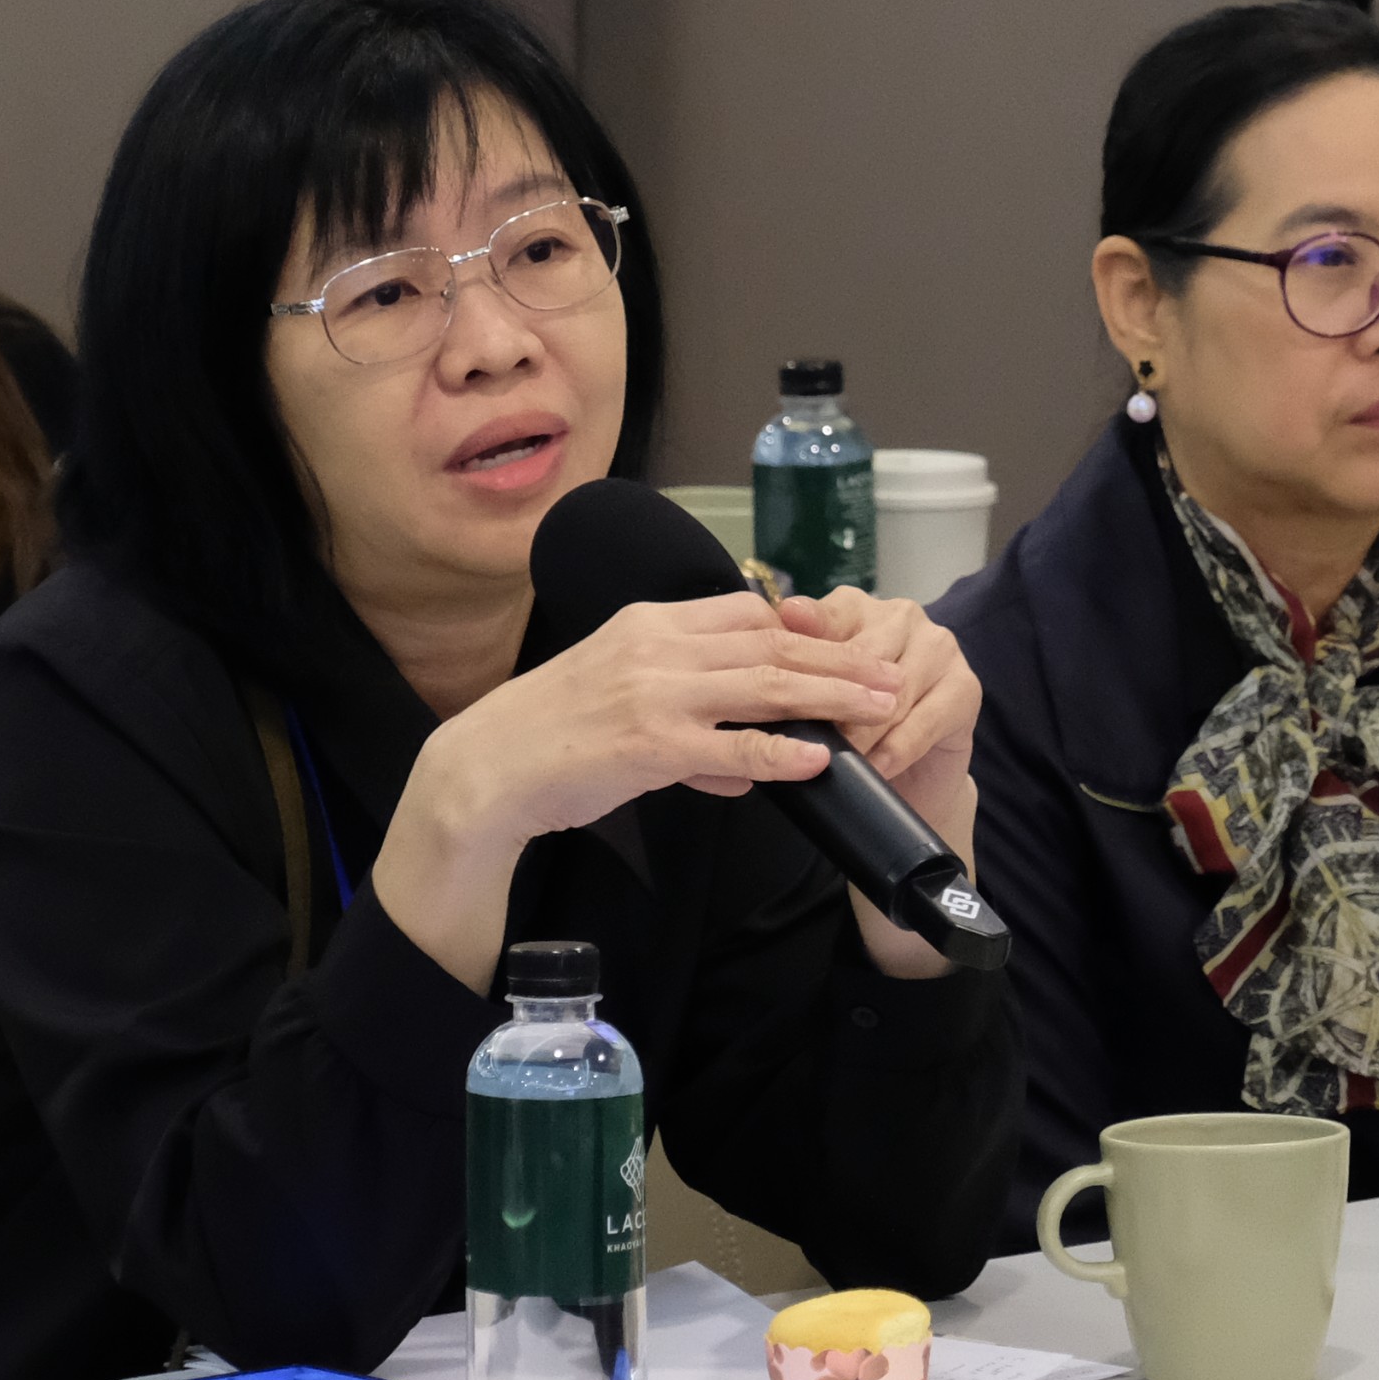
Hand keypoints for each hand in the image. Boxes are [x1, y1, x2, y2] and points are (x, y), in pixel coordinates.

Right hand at [369, 595, 910, 987]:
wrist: (488, 767)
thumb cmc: (551, 735)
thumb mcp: (617, 697)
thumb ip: (684, 718)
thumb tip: (744, 765)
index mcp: (649, 623)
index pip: (744, 612)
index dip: (804, 629)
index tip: (847, 642)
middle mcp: (657, 648)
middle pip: (771, 645)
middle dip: (840, 660)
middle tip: (890, 672)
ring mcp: (656, 694)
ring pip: (765, 686)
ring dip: (832, 697)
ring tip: (881, 707)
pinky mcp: (652, 746)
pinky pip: (734, 746)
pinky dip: (782, 751)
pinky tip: (818, 759)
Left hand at [780, 585, 983, 979]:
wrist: (911, 777)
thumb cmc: (850, 731)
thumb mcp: (810, 697)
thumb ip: (789, 671)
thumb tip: (757, 656)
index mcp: (855, 608)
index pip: (823, 621)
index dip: (799, 646)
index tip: (772, 668)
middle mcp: (900, 616)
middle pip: (860, 658)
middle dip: (830, 703)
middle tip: (801, 740)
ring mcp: (939, 647)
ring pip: (891, 691)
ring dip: (862, 732)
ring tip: (837, 760)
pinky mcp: (966, 686)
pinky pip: (923, 721)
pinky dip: (894, 750)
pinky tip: (875, 771)